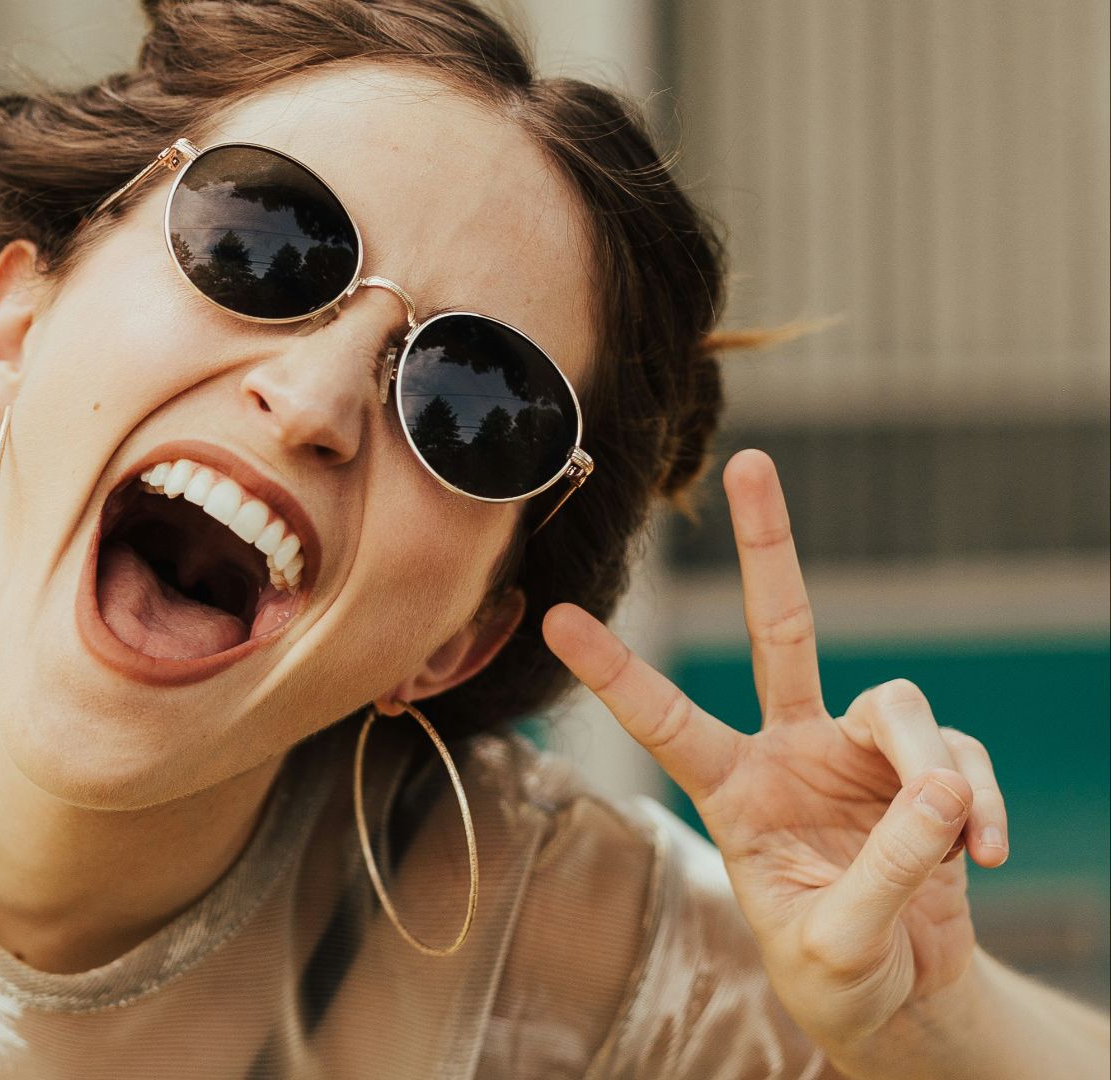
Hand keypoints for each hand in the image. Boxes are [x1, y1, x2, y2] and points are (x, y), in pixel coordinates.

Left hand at [542, 450, 1009, 1058]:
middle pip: (780, 629)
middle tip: (752, 461)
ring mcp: (859, 753)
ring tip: (954, 841)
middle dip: (767, 546)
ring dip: (934, 769)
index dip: (615, 672)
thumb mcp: (836, 942)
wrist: (900, 997)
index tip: (556, 618)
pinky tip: (981, 855)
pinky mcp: (927, 772)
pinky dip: (978, 805)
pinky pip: (961, 760)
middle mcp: (789, 752)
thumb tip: (940, 792)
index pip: (664, 721)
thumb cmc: (836, 972)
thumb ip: (883, 871)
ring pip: (899, 706)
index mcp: (732, 792)